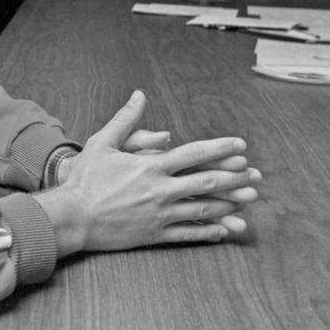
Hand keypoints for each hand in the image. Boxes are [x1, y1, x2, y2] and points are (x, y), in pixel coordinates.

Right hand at [37, 90, 258, 256]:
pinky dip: (208, 232)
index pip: (193, 154)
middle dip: (234, 178)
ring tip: (248, 201)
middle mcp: (160, 190)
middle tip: (256, 176)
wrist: (72, 216)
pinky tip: (224, 230)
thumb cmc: (85, 178)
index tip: (240, 146)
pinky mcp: (154, 234)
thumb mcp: (102, 143)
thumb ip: (125, 119)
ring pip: (202, 209)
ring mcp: (159, 214)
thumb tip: (139, 95)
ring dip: (228, 204)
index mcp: (150, 166)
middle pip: (206, 182)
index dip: (220, 149)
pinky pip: (187, 234)